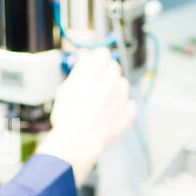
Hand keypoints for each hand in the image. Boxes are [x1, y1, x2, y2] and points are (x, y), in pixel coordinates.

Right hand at [36, 46, 136, 185]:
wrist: (77, 142)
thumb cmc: (67, 118)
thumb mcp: (65, 89)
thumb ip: (79, 69)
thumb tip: (85, 56)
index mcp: (94, 73)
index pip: (102, 53)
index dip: (97, 59)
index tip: (94, 64)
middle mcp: (110, 81)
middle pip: (114, 67)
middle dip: (105, 74)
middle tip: (95, 86)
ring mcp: (122, 96)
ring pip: (123, 84)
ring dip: (115, 90)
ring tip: (102, 104)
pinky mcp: (129, 112)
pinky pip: (130, 104)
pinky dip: (123, 108)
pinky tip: (111, 115)